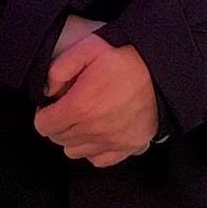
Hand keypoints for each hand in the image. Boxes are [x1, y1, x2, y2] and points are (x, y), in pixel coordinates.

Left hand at [35, 27, 161, 167]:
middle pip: (59, 139)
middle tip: (67, 108)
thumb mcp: (87, 47)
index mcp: (79, 107)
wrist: (162, 68)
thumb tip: (48, 91)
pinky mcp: (130, 146)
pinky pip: (100, 160)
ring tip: (83, 120)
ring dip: (74, 138)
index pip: (44, 126)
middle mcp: (94, 130)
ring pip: (76, 152)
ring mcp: (113, 141)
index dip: (43, 113)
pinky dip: (95, 150)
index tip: (51, 104)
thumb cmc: (124, 56)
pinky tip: (99, 134)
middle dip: (57, 125)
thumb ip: (59, 68)